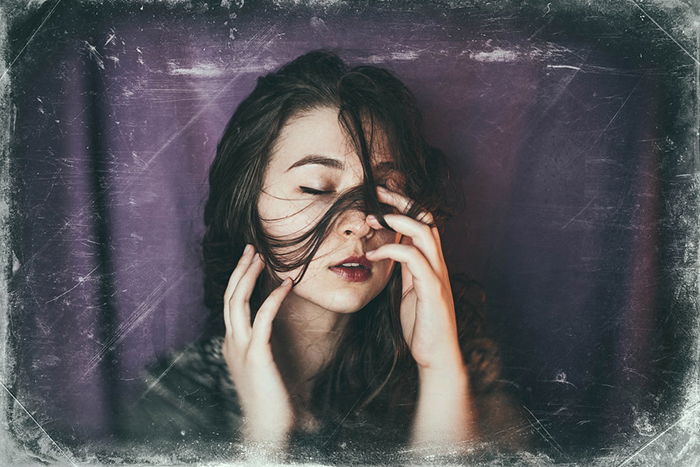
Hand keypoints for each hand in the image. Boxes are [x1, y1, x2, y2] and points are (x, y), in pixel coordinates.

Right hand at [221, 244, 293, 448]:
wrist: (266, 428)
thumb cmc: (270, 399)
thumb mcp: (261, 366)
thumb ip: (261, 346)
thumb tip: (270, 331)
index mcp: (232, 343)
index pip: (231, 303)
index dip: (239, 279)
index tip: (251, 260)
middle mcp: (231, 342)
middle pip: (230, 296)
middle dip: (240, 269)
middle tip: (252, 248)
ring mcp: (241, 348)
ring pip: (238, 302)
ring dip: (249, 275)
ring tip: (261, 256)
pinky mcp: (256, 355)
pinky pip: (262, 318)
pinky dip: (273, 298)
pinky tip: (286, 285)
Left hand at [366, 186, 464, 377]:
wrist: (436, 356)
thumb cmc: (421, 324)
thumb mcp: (408, 289)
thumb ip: (404, 268)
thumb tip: (389, 248)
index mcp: (431, 262)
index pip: (422, 221)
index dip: (403, 204)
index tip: (380, 194)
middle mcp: (438, 263)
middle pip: (426, 218)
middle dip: (401, 201)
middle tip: (375, 192)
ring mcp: (437, 275)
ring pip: (425, 232)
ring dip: (397, 219)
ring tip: (371, 218)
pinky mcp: (433, 290)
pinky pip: (414, 259)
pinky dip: (393, 249)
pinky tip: (374, 252)